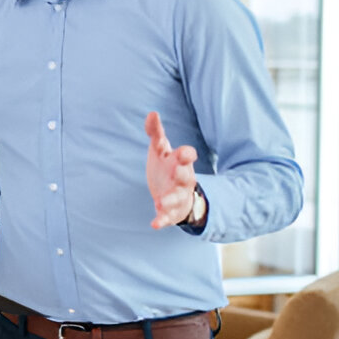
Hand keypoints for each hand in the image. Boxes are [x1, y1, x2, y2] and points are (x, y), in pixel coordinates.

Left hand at [145, 111, 198, 229]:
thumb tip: (152, 113)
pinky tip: (154, 224)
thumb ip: (156, 133)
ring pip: (177, 198)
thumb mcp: (160, 149)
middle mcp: (181, 179)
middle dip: (183, 174)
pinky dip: (161, 220)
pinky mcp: (171, 212)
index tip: (186, 152)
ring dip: (170, 199)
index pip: (186, 156)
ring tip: (160, 202)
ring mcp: (177, 196)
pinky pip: (167, 217)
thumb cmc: (167, 167)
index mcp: (179, 162)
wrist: (175, 194)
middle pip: (185, 177)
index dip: (187, 154)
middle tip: (180, 170)